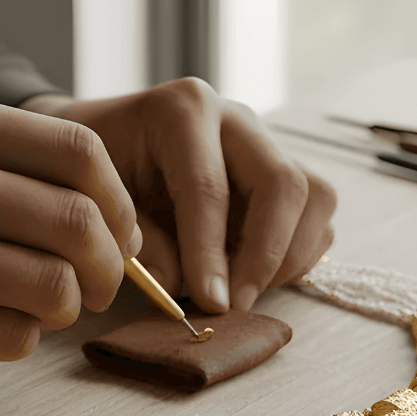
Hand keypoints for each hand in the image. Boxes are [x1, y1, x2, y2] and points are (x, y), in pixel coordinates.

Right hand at [0, 90, 139, 370]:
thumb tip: (109, 214)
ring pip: (55, 288)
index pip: (80, 152)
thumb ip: (0, 163)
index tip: (120, 232)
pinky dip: (20, 336)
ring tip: (40, 305)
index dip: (119, 201)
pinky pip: (13, 337)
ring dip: (66, 307)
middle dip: (110, 266)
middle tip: (99, 285)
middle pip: (80, 225)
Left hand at [21, 78, 335, 311]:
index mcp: (183, 111)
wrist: (109, 142)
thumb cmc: (100, 171)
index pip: (208, 187)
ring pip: (315, 197)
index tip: (210, 305)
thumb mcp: (100, 201)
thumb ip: (141, 243)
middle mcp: (236, 119)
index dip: (211, 254)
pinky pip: (317, 215)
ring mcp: (267, 143)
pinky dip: (296, 254)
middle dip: (265, 255)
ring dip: (288, 256)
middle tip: (234, 304)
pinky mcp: (284, 170)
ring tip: (244, 290)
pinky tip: (254, 275)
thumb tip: (178, 287)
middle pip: (283, 184)